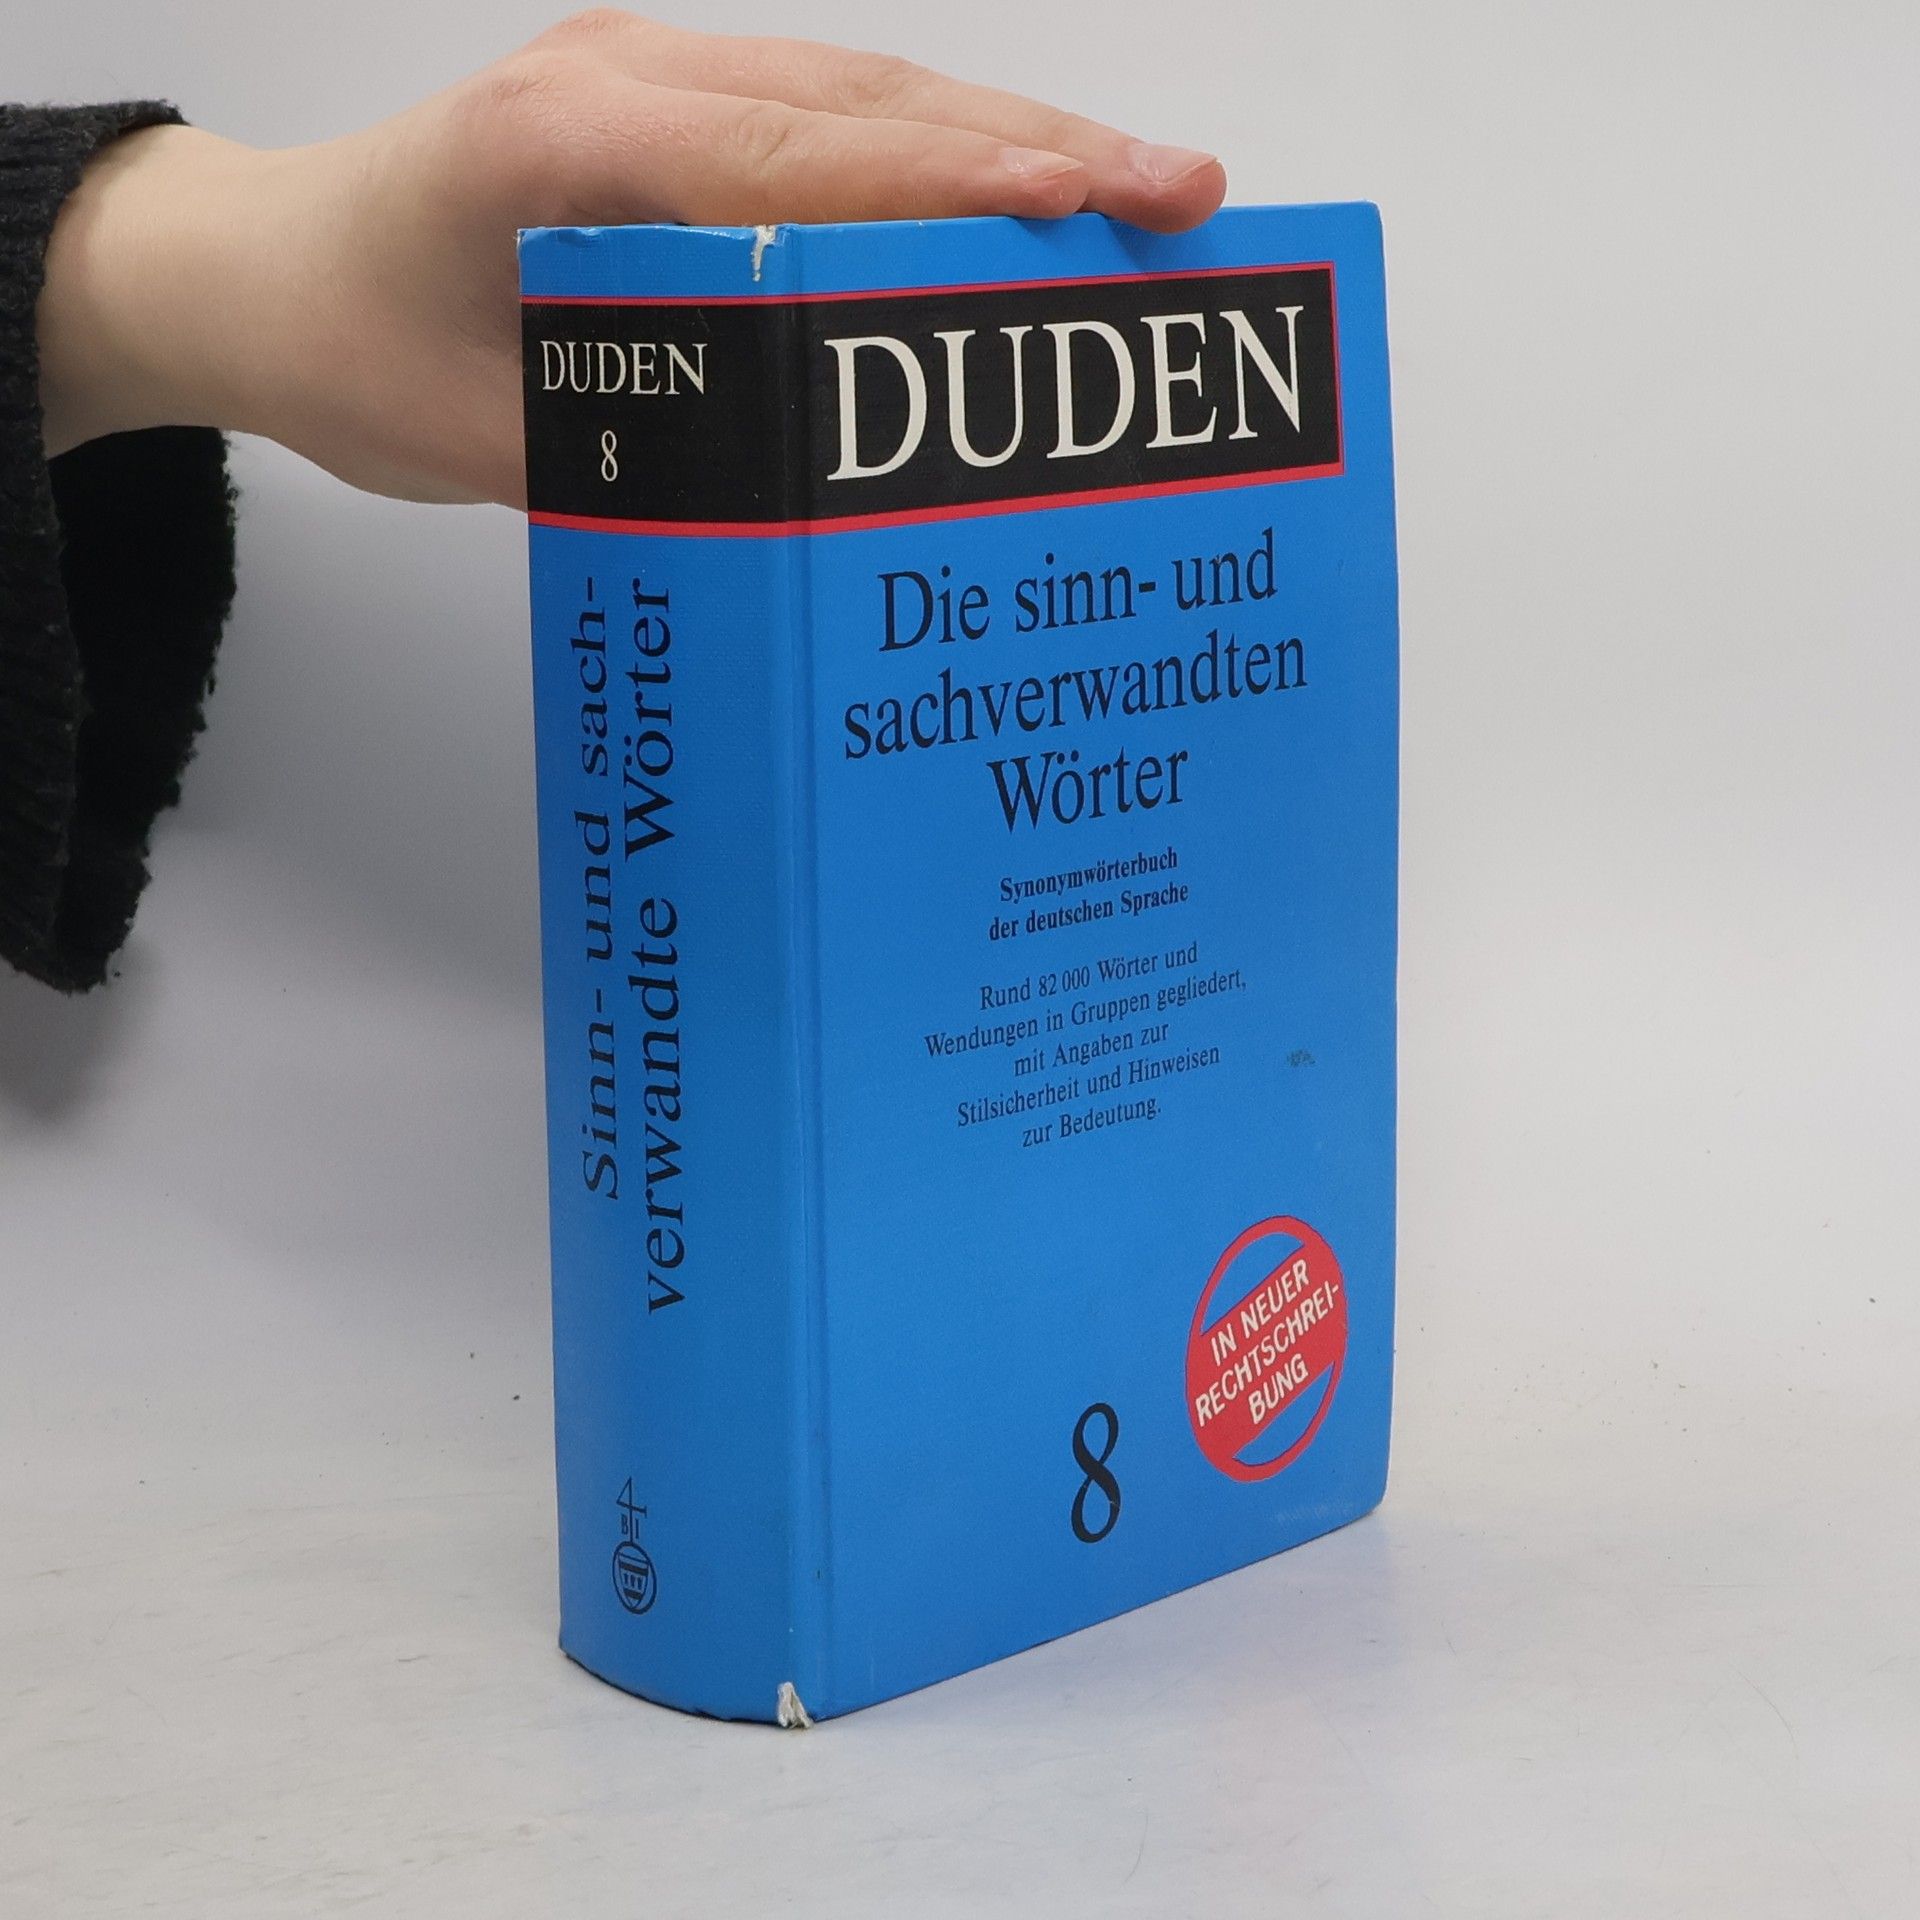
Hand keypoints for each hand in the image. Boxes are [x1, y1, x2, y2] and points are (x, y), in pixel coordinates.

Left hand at [36, 12, 1227, 505]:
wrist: (262, 273)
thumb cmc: (355, 351)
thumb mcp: (496, 442)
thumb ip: (655, 450)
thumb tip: (819, 482)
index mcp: (576, 150)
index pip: (807, 158)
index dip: (955, 185)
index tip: (1081, 206)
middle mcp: (628, 76)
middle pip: (872, 101)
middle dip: (1036, 146)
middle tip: (1179, 192)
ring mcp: (650, 70)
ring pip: (866, 91)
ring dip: (1007, 136)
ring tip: (1137, 188)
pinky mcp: (665, 96)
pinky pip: (827, 108)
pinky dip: (935, 149)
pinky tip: (1018, 187)